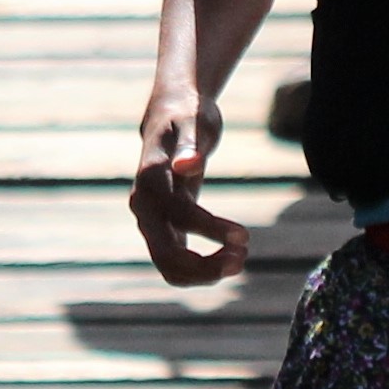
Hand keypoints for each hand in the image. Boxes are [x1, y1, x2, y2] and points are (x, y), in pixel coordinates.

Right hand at [133, 76, 249, 283]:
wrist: (170, 116)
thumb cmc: (187, 115)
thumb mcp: (193, 122)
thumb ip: (191, 145)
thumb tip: (190, 165)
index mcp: (150, 180)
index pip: (179, 214)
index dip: (212, 229)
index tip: (245, 236)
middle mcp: (143, 206)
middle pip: (165, 253)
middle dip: (204, 265)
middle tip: (243, 259)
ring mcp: (149, 221)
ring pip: (168, 265)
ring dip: (203, 273)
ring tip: (240, 261)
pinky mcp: (161, 229)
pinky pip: (174, 263)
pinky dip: (200, 270)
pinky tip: (229, 259)